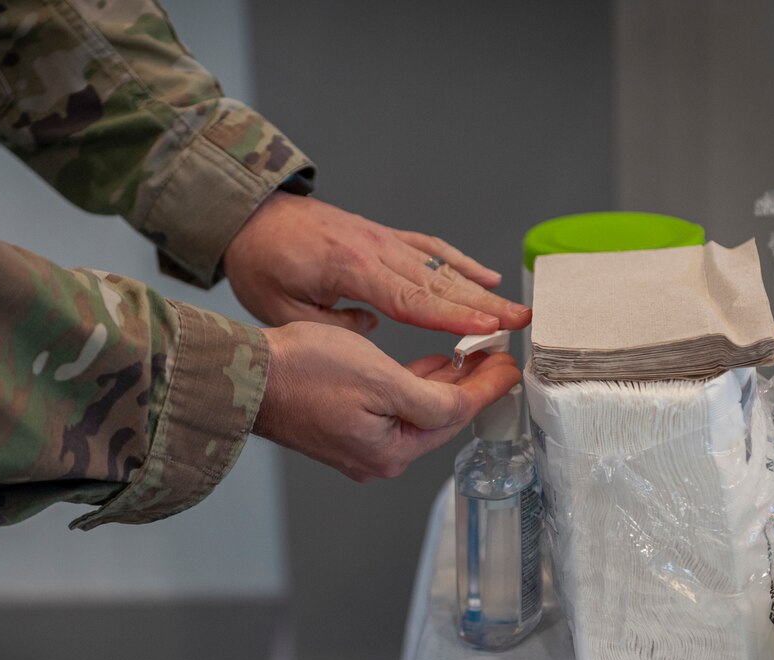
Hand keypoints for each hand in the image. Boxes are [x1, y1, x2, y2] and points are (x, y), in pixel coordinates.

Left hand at [225, 192, 531, 334]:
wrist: (250, 214)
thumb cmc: (260, 262)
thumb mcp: (281, 310)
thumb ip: (330, 327)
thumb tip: (372, 331)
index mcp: (350, 268)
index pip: (410, 298)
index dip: (451, 316)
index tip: (487, 329)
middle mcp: (375, 248)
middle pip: (437, 282)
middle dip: (483, 304)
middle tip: (523, 322)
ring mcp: (382, 239)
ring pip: (439, 265)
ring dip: (480, 287)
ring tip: (516, 308)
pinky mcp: (382, 236)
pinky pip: (428, 248)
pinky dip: (458, 261)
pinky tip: (484, 275)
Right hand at [255, 322, 521, 480]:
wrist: (247, 374)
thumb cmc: (304, 371)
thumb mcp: (381, 378)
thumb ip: (431, 396)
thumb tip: (464, 403)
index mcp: (389, 452)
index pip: (455, 417)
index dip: (489, 387)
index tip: (512, 365)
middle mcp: (376, 458)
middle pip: (438, 419)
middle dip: (470, 386)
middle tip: (496, 356)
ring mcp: (358, 447)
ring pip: (416, 413)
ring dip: (443, 384)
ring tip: (469, 356)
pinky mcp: (343, 430)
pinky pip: (391, 411)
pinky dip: (413, 387)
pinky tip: (426, 368)